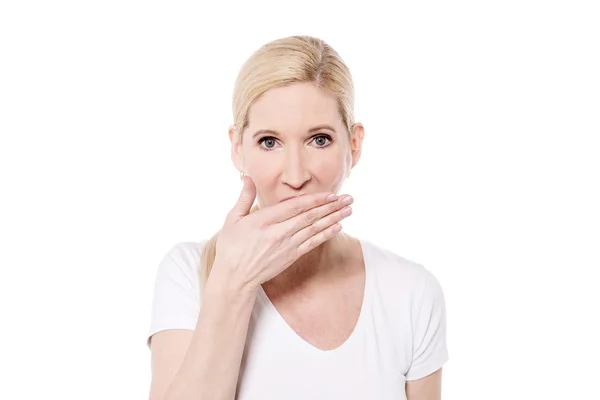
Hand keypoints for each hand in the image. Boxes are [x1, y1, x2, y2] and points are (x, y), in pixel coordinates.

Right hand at [212, 175, 352, 287]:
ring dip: (333, 218)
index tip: (330, 194)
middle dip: (331, 207)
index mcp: (264, 220)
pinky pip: (312, 244)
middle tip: (348, 198)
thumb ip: (244, 197)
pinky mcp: (291, 257)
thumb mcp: (232, 219)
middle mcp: (279, 233)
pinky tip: (337, 227)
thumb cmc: (231, 247)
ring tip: (349, 210)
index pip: (295, 206)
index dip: (315, 199)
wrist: (234, 277)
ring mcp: (287, 246)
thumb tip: (248, 177)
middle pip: (310, 216)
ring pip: (314, 229)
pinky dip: (326, 235)